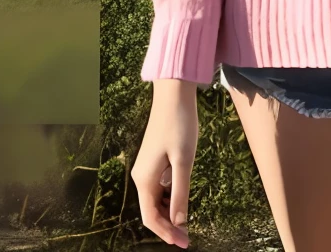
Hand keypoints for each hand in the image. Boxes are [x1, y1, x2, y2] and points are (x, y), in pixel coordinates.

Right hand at [132, 78, 198, 245]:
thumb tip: (179, 223)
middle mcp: (141, 176)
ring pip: (156, 200)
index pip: (150, 218)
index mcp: (144, 179)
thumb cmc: (179, 125)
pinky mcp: (154, 160)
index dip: (166, 234)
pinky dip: (170, 197)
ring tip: (187, 222)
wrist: (173, 93)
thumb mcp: (184, 161)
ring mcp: (146, 168)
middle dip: (168, 226)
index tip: (183, 243)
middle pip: (151, 211)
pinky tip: (182, 198)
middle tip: (188, 237)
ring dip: (169, 213)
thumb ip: (180, 194)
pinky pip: (159, 187)